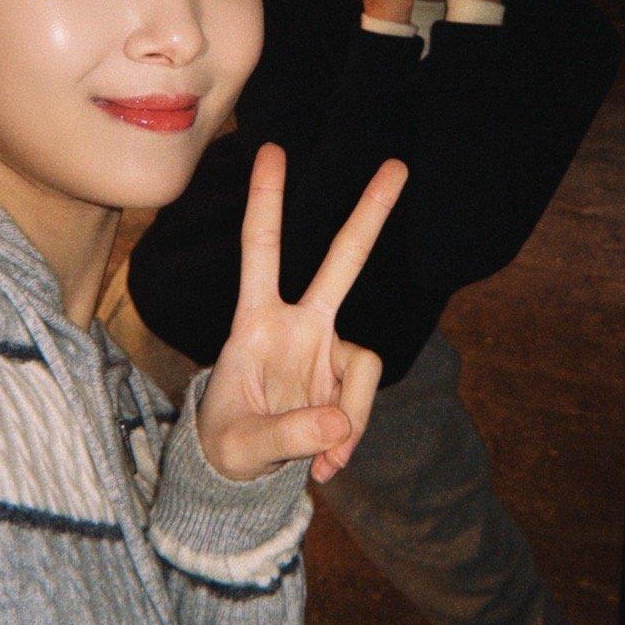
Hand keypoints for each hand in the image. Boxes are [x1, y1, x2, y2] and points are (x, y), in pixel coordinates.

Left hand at [196, 144, 407, 483]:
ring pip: (364, 366)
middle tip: (397, 164)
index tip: (271, 149)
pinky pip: (363, 401)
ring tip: (321, 464)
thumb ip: (288, 437)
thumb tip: (339, 425)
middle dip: (369, 214)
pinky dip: (351, 435)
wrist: (240, 474)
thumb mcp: (241, 447)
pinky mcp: (345, 380)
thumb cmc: (227, 446)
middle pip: (341, 262)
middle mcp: (298, 326)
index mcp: (256, 323)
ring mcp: (327, 351)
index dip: (265, 202)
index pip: (260, 252)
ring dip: (349, 418)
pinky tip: (328, 465)